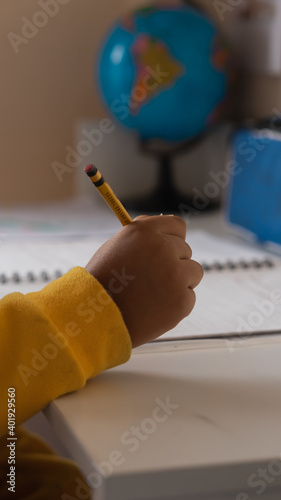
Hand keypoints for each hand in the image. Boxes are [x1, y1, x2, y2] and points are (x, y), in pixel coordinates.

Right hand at [85, 215, 202, 347]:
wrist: (97, 319)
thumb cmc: (103, 283)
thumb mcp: (116, 247)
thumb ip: (143, 237)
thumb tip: (164, 229)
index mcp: (145, 232)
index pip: (177, 226)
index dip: (173, 238)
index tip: (170, 249)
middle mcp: (163, 248)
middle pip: (186, 250)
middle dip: (174, 263)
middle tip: (153, 280)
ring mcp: (175, 274)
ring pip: (194, 272)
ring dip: (180, 281)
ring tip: (155, 294)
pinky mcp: (183, 300)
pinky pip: (189, 296)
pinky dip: (176, 303)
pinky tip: (155, 308)